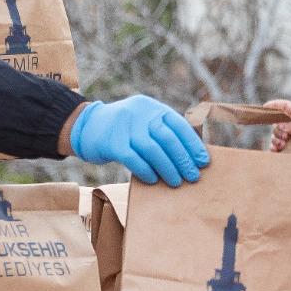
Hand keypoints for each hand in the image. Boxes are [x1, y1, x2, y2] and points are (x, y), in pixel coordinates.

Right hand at [70, 95, 209, 186]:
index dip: (193, 144)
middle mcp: (140, 114)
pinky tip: (154, 180)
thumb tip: (190, 155)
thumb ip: (162, 132)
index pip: (178, 125)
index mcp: (151, 108)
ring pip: (152, 150)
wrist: (86, 127)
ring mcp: (125, 127)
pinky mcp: (112, 142)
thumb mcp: (142, 122)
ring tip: (176, 182)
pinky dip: (146, 170)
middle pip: (167, 138)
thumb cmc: (123, 130)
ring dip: (168, 168)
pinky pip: (133, 159)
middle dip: (183, 159)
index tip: (203, 162)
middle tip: (193, 176)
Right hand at [265, 98, 290, 155]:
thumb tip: (279, 126)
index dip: (274, 105)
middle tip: (283, 137)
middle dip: (276, 130)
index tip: (264, 107)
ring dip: (275, 139)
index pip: (284, 106)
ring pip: (276, 135)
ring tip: (281, 145)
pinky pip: (277, 146)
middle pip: (276, 123)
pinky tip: (276, 150)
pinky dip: (274, 148)